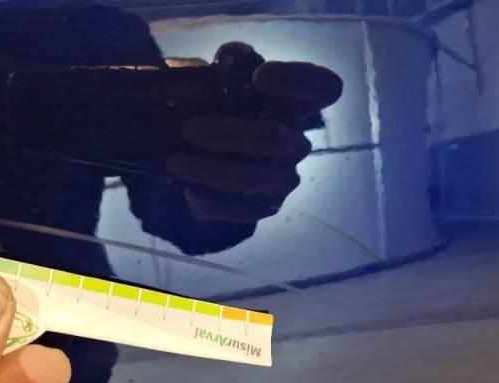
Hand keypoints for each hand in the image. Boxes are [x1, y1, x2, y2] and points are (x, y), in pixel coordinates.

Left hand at [168, 42, 343, 222]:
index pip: (324, 88)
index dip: (299, 80)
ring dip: (213, 170)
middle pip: (276, 137)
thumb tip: (231, 56)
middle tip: (187, 128)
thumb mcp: (219, 83)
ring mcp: (283, 178)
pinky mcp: (264, 208)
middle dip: (229, 133)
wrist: (203, 162)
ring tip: (175, 162)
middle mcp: (295, 142)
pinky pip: (241, 210)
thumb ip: (227, 67)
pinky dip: (212, 200)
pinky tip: (188, 190)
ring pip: (257, 178)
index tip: (259, 77)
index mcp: (294, 105)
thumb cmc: (218, 111)